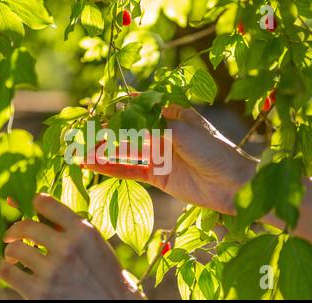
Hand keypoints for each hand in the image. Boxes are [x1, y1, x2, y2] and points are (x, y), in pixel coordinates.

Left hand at [0, 194, 139, 299]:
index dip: (35, 202)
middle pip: (25, 226)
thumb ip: (69, 226)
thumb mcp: (94, 242)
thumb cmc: (102, 271)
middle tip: (11, 236)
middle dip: (14, 230)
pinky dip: (6, 272)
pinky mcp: (39, 293)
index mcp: (83, 231)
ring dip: (11, 252)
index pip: (47, 203)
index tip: (32, 208)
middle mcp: (67, 248)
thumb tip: (37, 206)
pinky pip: (7, 274)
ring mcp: (52, 272)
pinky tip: (13, 273)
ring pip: (13, 250)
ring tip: (14, 257)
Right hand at [84, 105, 256, 214]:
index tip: (97, 109)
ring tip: (79, 152)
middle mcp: (162, 133)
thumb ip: (151, 125)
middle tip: (81, 134)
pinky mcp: (156, 175)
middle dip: (105, 132)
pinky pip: (129, 170)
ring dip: (103, 152)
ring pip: (124, 151)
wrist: (231, 185)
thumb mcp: (182, 131)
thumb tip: (122, 113)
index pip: (139, 107)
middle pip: (128, 131)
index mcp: (172, 115)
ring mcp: (158, 155)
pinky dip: (111, 168)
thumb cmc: (212, 150)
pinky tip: (93, 166)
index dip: (118, 108)